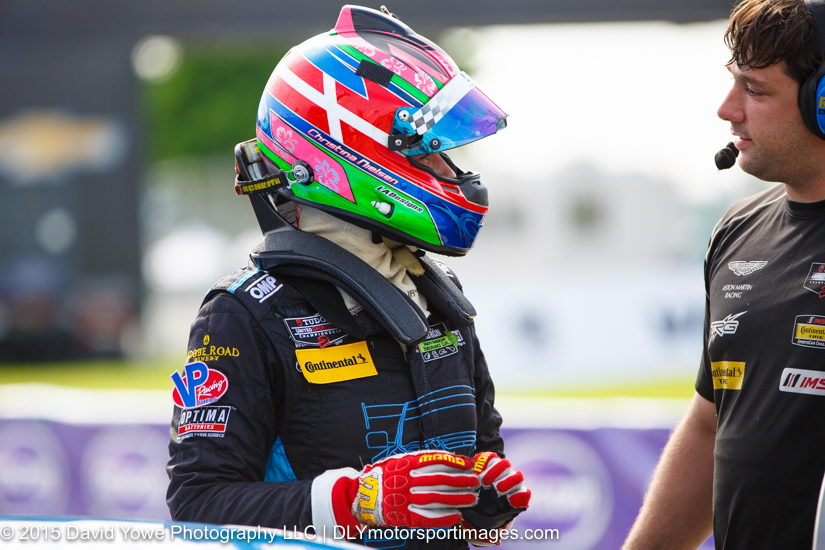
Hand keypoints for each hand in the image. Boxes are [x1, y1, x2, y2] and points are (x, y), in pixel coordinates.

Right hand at [330, 451, 479, 528]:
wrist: (365, 495)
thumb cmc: (387, 475)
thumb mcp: (401, 460)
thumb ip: (422, 459)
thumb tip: (449, 458)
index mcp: (408, 463)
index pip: (437, 461)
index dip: (455, 462)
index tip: (468, 464)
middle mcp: (408, 480)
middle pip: (441, 480)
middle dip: (462, 481)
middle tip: (476, 482)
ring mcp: (407, 499)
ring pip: (438, 498)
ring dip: (458, 499)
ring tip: (472, 498)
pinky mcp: (406, 516)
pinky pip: (428, 518)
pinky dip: (444, 517)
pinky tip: (456, 516)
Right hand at [461, 452, 530, 539]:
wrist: (473, 496)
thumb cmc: (482, 514)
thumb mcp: (488, 523)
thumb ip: (493, 530)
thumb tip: (496, 541)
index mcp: (515, 497)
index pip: (524, 494)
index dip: (520, 496)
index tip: (509, 501)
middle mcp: (511, 482)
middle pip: (517, 477)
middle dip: (509, 482)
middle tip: (496, 489)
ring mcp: (501, 470)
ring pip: (505, 465)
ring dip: (496, 472)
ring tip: (484, 481)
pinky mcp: (489, 461)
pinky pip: (491, 457)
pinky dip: (486, 461)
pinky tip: (478, 470)